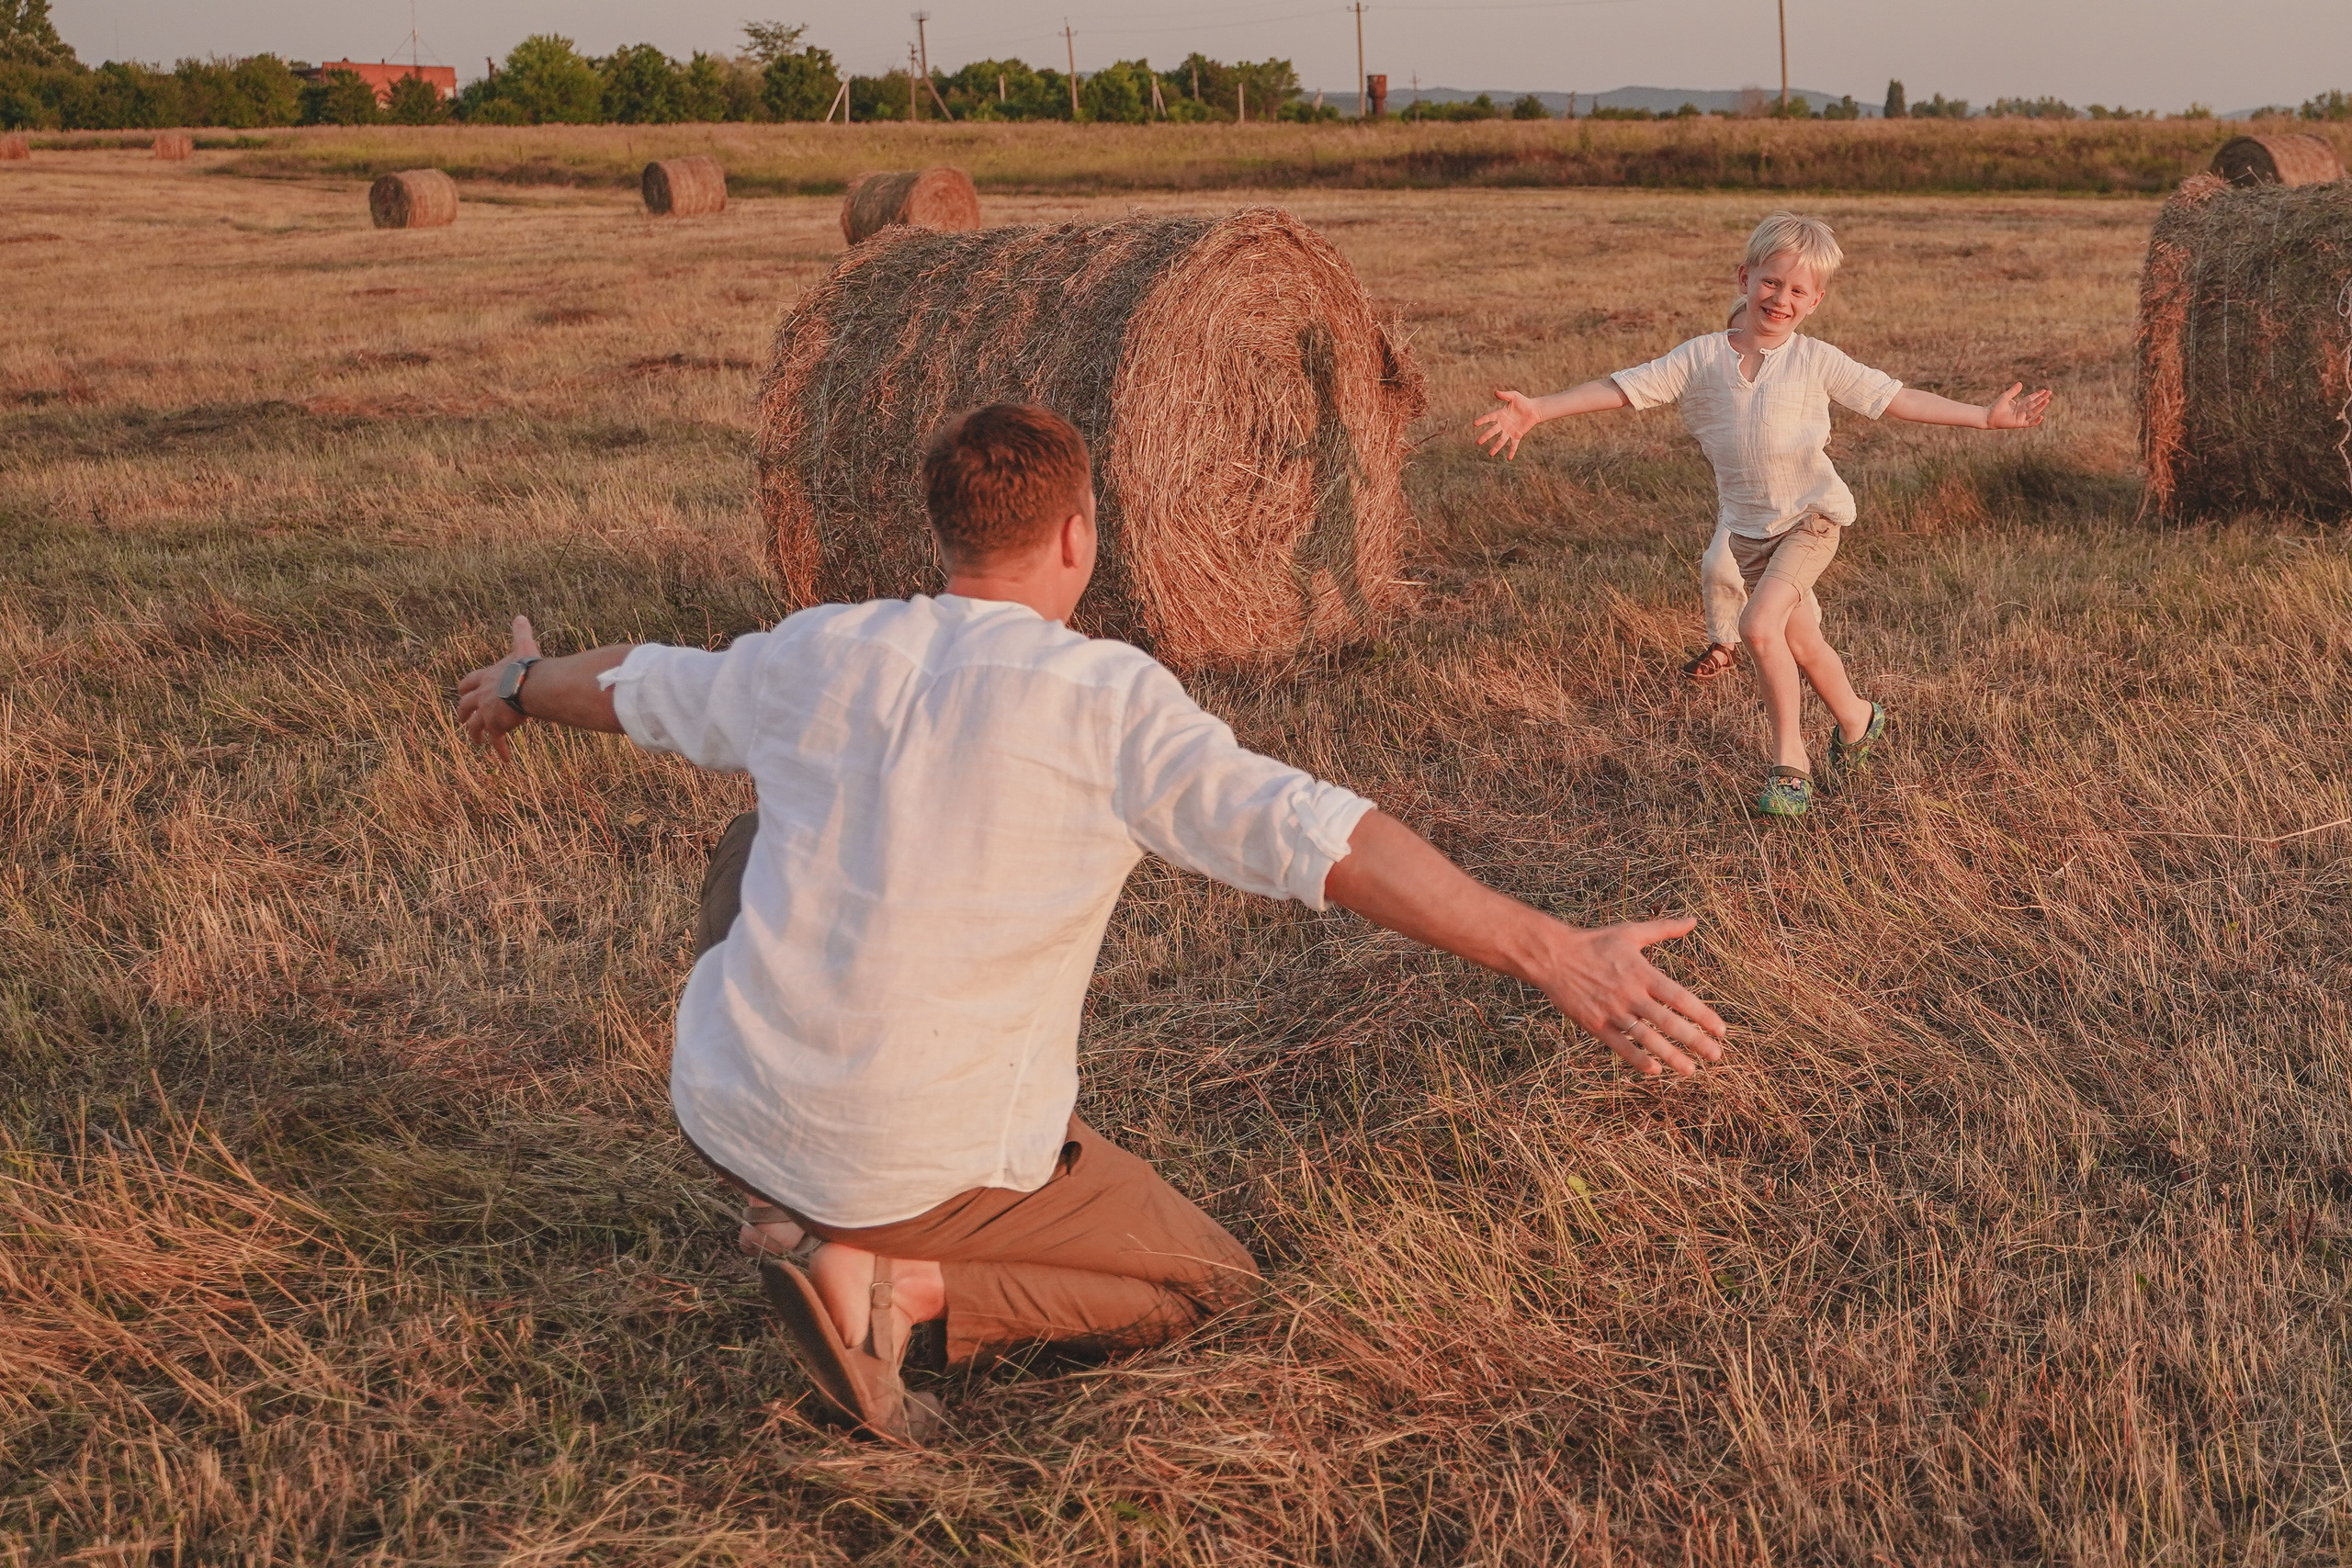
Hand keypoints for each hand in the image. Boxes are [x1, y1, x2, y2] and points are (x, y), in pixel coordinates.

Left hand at [455, 614, 542, 761]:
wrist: (529, 686)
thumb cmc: (527, 667)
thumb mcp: (522, 647)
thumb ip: (520, 633)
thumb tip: (520, 616)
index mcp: (486, 676)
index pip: (468, 682)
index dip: (465, 688)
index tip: (462, 692)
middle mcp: (482, 694)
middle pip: (464, 705)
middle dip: (462, 712)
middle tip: (462, 719)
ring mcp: (486, 711)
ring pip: (474, 726)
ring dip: (475, 734)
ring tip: (477, 742)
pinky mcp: (495, 725)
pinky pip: (495, 741)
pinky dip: (499, 750)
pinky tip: (504, 760)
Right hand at [1473, 389, 1540, 459]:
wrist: (1534, 410)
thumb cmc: (1523, 401)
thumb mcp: (1514, 396)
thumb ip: (1505, 395)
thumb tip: (1496, 392)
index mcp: (1500, 415)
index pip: (1489, 418)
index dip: (1482, 421)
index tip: (1475, 424)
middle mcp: (1503, 424)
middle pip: (1492, 432)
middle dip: (1485, 437)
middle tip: (1478, 442)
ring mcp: (1509, 431)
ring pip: (1501, 441)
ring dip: (1495, 448)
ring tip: (1490, 454)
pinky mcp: (1517, 435)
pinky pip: (1513, 445)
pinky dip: (1511, 451)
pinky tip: (1509, 458)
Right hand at [1532, 916, 1727, 1076]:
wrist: (1553, 956)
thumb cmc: (1594, 942)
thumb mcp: (1630, 932)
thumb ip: (1664, 929)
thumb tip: (1693, 921)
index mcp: (1642, 973)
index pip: (1680, 997)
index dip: (1702, 1015)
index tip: (1721, 1030)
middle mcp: (1630, 994)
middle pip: (1669, 1022)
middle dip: (1695, 1040)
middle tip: (1716, 1056)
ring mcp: (1612, 1011)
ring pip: (1647, 1038)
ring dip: (1671, 1056)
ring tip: (1690, 1070)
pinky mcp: (1595, 1024)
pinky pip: (1620, 1045)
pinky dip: (1637, 1059)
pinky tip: (1654, 1070)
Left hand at [1986, 382, 2050, 429]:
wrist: (1989, 417)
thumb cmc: (1996, 406)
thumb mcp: (2006, 396)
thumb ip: (2013, 391)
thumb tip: (2020, 383)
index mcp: (2020, 404)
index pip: (2031, 399)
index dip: (2038, 395)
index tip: (2045, 390)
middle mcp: (2022, 410)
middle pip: (2034, 404)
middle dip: (2042, 398)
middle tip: (2049, 393)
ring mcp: (2021, 417)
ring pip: (2034, 411)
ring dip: (2041, 406)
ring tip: (2047, 400)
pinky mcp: (2019, 423)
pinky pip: (2030, 423)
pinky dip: (2035, 421)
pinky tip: (2041, 417)